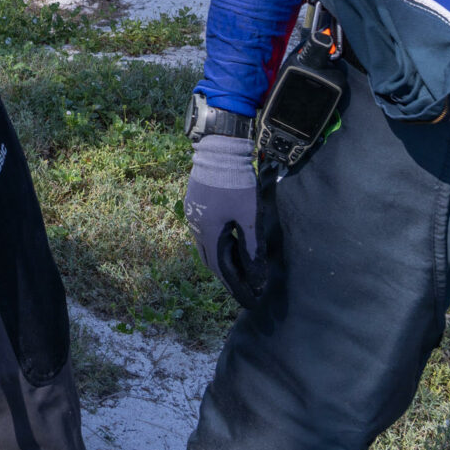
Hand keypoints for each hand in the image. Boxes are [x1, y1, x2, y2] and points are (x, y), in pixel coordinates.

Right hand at [185, 131, 278, 308]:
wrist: (219, 149)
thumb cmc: (236, 183)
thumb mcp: (250, 216)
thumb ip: (252, 247)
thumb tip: (257, 275)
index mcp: (208, 232)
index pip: (221, 269)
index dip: (236, 287)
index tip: (250, 300)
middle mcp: (195, 227)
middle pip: (210, 260)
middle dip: (227, 276)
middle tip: (244, 287)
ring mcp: (192, 214)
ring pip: (205, 246)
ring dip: (220, 259)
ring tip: (238, 268)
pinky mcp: (194, 203)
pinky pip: (203, 232)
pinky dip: (216, 243)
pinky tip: (228, 241)